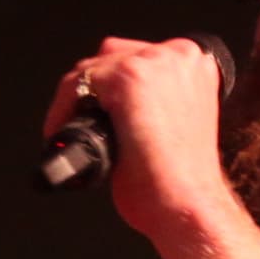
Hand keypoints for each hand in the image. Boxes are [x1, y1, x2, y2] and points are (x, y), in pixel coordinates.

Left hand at [45, 34, 234, 240]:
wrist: (187, 203)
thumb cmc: (185, 178)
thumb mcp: (180, 123)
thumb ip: (158, 99)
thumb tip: (115, 99)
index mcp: (197, 65)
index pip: (140, 55)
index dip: (114, 86)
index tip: (103, 112)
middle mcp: (180, 56)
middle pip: (112, 56)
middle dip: (94, 92)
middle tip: (84, 125)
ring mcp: (153, 62)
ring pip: (90, 70)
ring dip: (74, 103)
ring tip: (72, 135)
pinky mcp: (127, 77)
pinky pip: (75, 85)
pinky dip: (61, 112)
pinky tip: (63, 136)